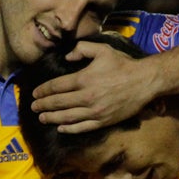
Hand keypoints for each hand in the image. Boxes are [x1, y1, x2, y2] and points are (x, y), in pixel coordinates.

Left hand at [31, 41, 156, 132]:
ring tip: (42, 118)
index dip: (44, 91)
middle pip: (58, 103)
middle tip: (33, 107)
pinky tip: (61, 128)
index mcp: (84, 79)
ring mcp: (95, 111)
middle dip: (43, 105)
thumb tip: (67, 56)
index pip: (57, 86)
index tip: (35, 93)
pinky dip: (70, 129)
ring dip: (52, 118)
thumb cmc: (123, 64)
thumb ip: (82, 49)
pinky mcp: (103, 121)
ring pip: (67, 117)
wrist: (145, 81)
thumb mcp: (102, 49)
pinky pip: (83, 127)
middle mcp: (87, 97)